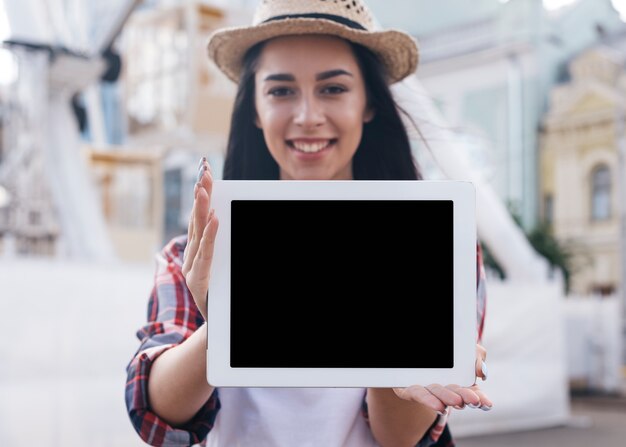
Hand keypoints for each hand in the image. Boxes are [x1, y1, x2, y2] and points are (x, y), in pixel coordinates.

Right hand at [181, 158, 218, 320]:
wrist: (218, 333)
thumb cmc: (223, 300)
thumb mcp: (224, 269)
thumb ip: (222, 248)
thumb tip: (227, 219)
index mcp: (198, 252)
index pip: (200, 218)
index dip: (202, 194)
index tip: (205, 170)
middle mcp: (193, 258)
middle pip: (198, 221)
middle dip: (201, 194)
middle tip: (204, 170)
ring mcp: (193, 270)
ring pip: (199, 235)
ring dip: (202, 210)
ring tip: (204, 189)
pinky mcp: (199, 283)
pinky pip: (207, 256)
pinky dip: (211, 237)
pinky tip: (215, 220)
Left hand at [392, 344, 491, 413]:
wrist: (414, 357)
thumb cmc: (444, 353)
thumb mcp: (465, 350)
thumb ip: (476, 356)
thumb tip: (482, 371)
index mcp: (460, 382)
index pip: (473, 392)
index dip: (480, 398)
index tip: (487, 403)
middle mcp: (445, 390)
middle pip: (456, 395)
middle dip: (465, 397)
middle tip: (474, 400)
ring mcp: (428, 390)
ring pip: (439, 395)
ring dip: (448, 398)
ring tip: (457, 401)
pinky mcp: (412, 390)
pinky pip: (419, 394)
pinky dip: (429, 400)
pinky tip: (438, 406)